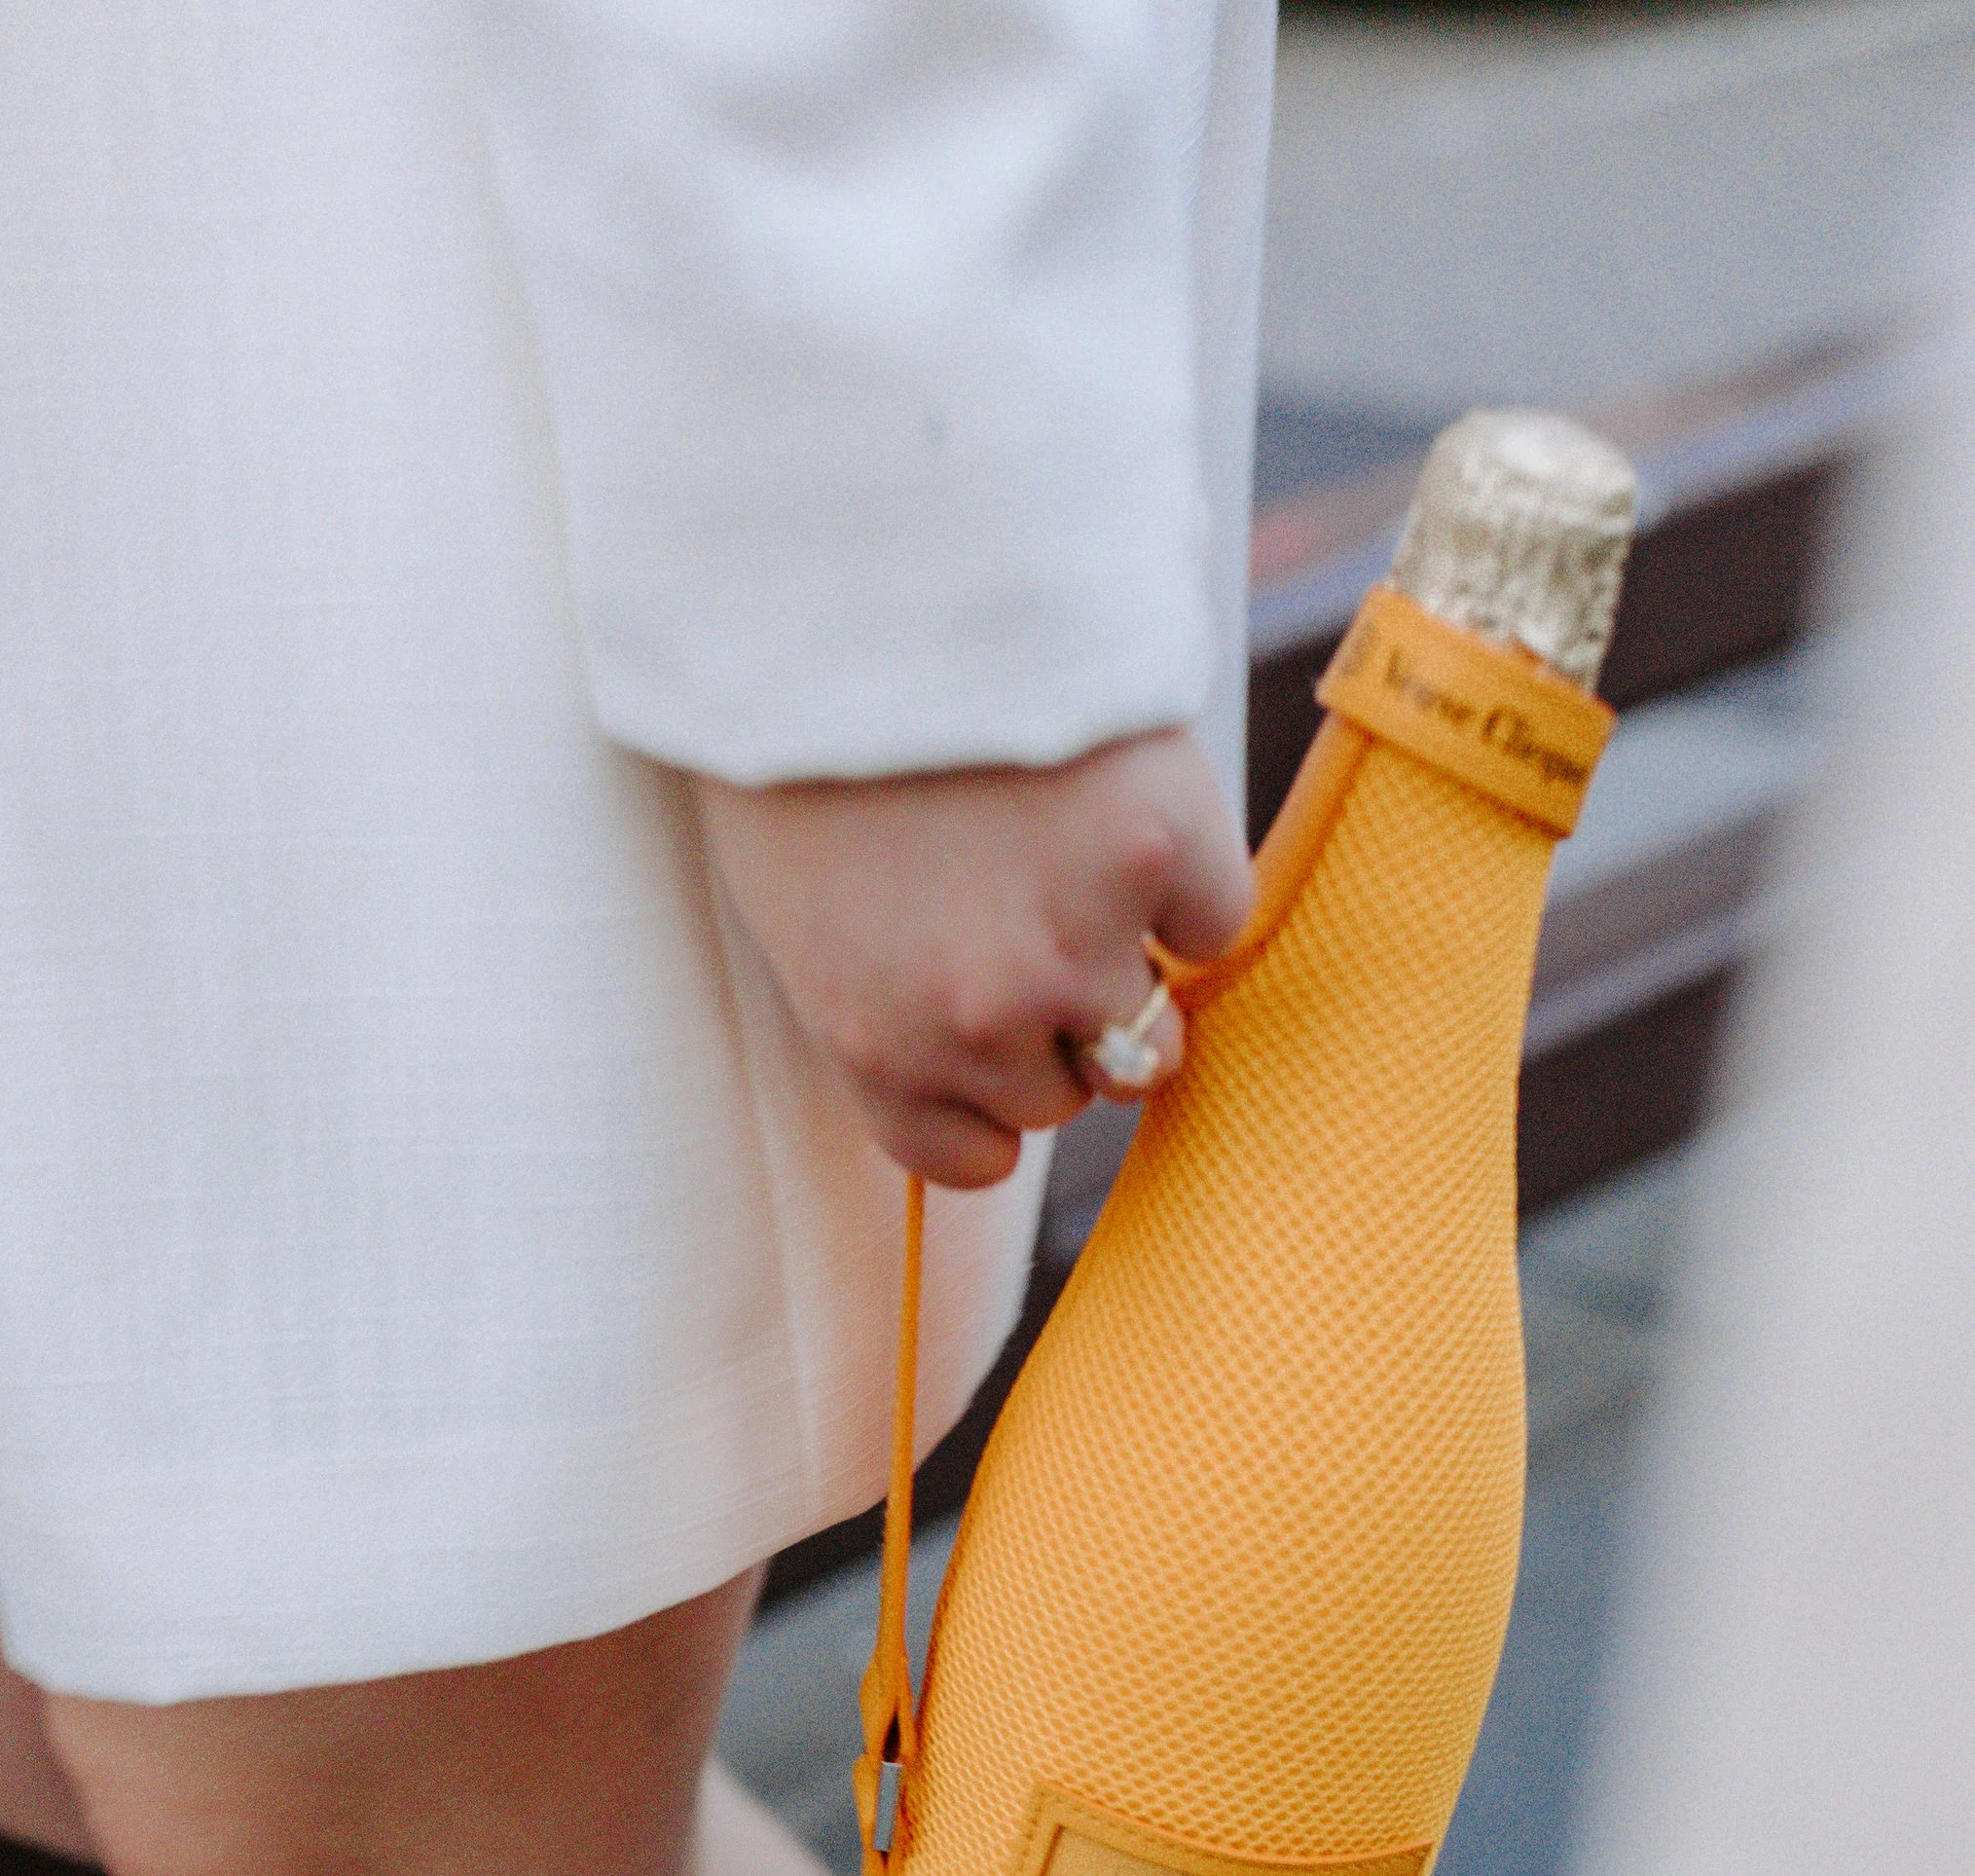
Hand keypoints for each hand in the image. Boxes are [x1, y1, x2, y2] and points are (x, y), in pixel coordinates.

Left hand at [695, 728, 1252, 1189]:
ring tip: (1073, 849)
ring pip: (1149, 1028)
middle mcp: (979, 1023)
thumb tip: (968, 1051)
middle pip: (1068, 1094)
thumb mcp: (799, 904)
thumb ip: (881, 1001)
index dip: (995, 1094)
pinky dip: (1190, 871)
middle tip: (1033, 904)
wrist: (854, 577)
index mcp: (874, 1046)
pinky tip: (1127, 800)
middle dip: (1059, 1017)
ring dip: (1128, 956)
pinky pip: (1215, 918)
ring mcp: (1077, 946)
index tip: (1003, 1034)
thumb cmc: (803, 728)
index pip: (968, 1160)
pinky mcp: (1159, 854)